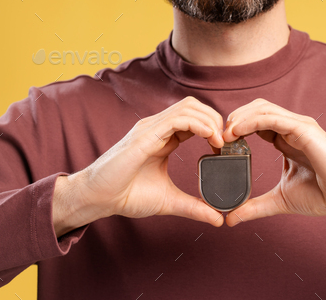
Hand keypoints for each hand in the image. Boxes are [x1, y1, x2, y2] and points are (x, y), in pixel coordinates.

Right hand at [54, 97, 225, 236]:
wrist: (98, 198)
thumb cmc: (126, 194)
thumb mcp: (169, 200)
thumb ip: (194, 207)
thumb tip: (218, 219)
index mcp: (163, 137)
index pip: (195, 118)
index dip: (214, 127)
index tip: (226, 147)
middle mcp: (157, 127)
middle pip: (194, 106)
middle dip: (216, 119)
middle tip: (227, 142)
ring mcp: (150, 128)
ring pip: (188, 107)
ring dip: (210, 120)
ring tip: (220, 141)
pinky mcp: (145, 134)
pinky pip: (177, 118)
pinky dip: (198, 124)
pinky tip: (209, 138)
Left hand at [221, 99, 325, 231]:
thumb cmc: (323, 196)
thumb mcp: (280, 200)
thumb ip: (255, 206)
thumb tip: (230, 219)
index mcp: (286, 138)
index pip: (255, 121)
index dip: (235, 128)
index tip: (218, 143)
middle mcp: (292, 127)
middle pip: (256, 109)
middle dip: (234, 118)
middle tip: (216, 136)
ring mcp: (299, 125)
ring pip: (262, 108)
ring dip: (239, 117)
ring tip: (223, 133)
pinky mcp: (305, 129)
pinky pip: (273, 117)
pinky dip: (251, 121)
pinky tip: (236, 132)